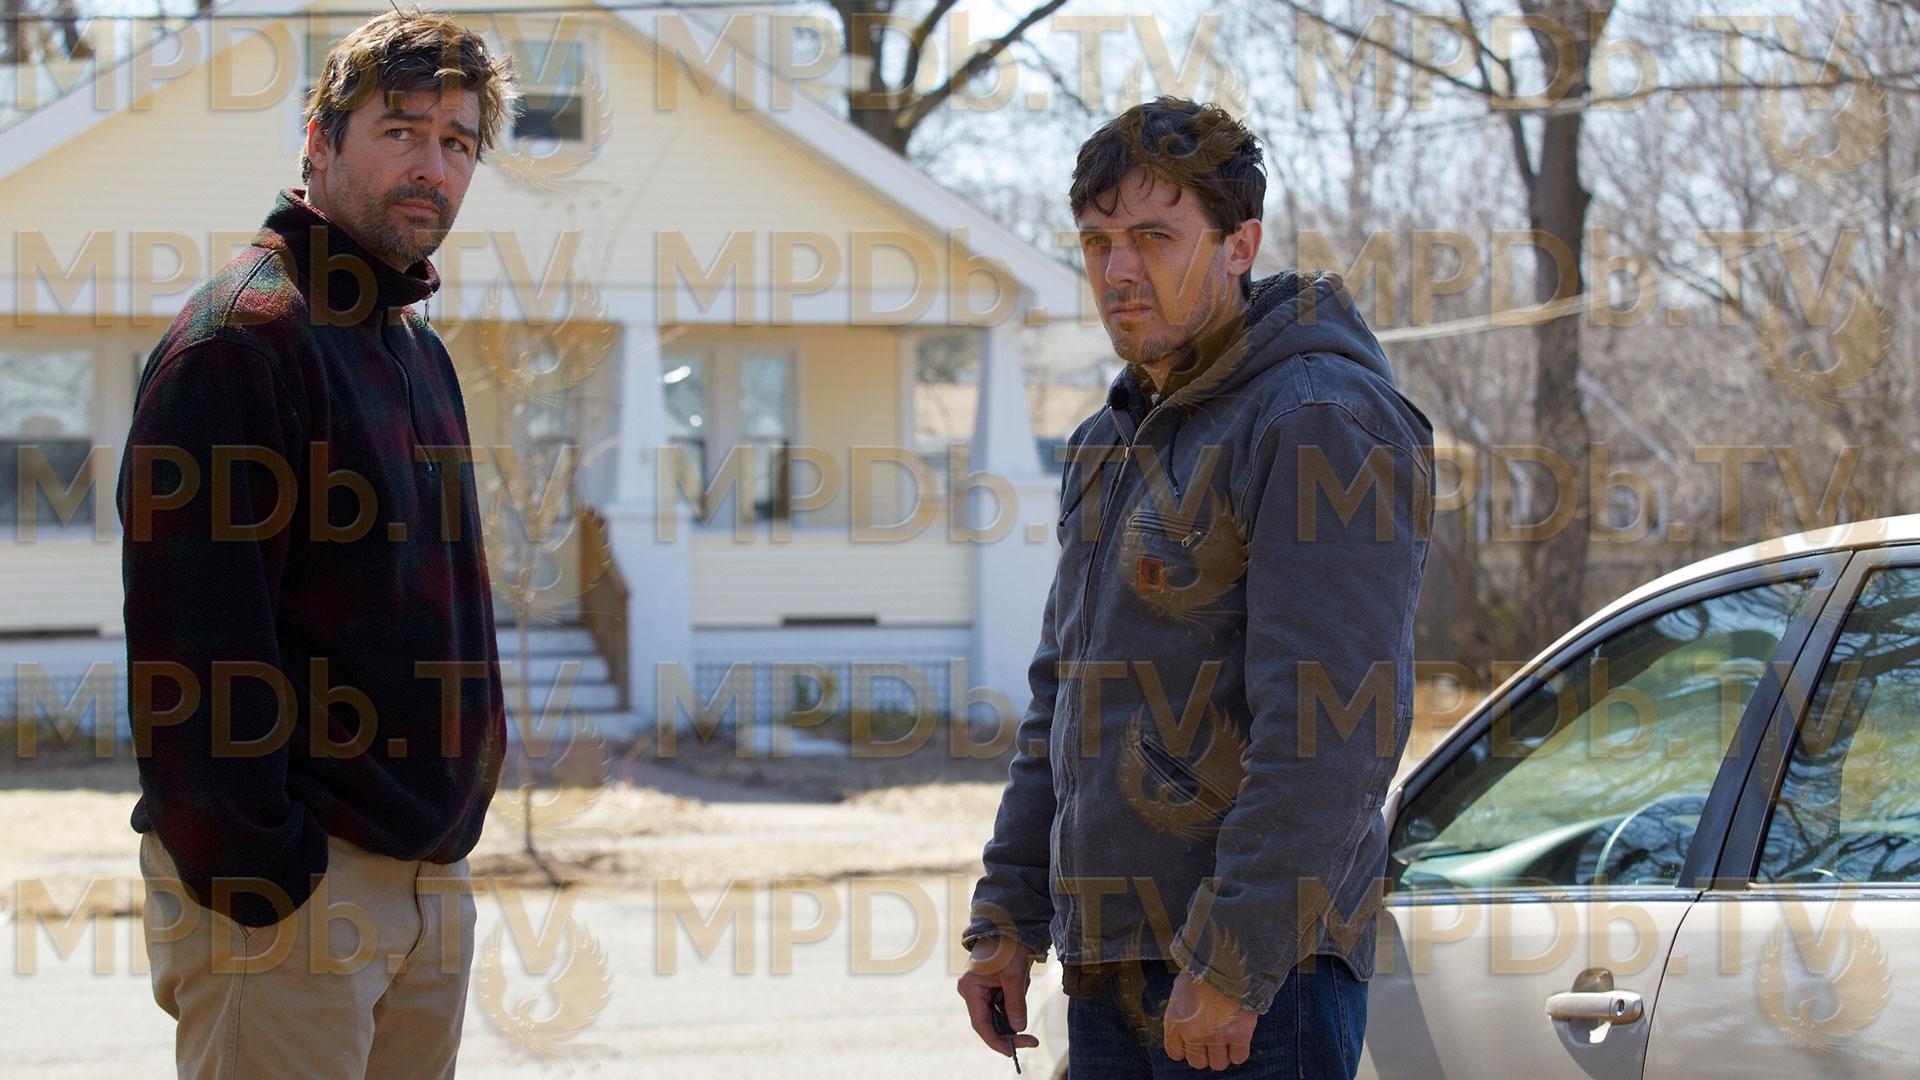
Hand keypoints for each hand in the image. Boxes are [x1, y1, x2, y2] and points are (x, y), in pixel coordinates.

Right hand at [956, 937, 1040, 1057]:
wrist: (1007, 925)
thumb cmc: (1007, 947)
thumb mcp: (1014, 976)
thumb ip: (1015, 1004)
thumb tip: (1018, 1028)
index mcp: (970, 988)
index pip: (981, 1025)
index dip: (997, 1041)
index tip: (1013, 1051)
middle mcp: (970, 992)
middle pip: (989, 1022)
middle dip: (1010, 1028)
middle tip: (1031, 1038)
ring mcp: (978, 990)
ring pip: (997, 1013)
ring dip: (1014, 1007)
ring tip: (1022, 982)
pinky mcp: (988, 987)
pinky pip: (1002, 1003)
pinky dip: (1014, 1000)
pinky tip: (1020, 980)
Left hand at [1162, 971, 1256, 1070]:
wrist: (1227, 962)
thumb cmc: (1202, 972)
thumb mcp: (1181, 989)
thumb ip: (1181, 1010)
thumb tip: (1185, 1022)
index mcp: (1175, 1023)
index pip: (1175, 1053)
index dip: (1186, 1048)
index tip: (1192, 1042)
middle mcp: (1193, 1034)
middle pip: (1198, 1062)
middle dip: (1205, 1053)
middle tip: (1212, 1039)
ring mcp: (1216, 1036)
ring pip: (1218, 1064)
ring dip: (1222, 1054)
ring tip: (1226, 1040)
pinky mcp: (1239, 1035)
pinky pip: (1239, 1057)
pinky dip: (1239, 1051)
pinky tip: (1238, 1039)